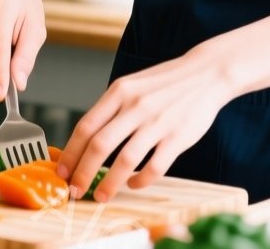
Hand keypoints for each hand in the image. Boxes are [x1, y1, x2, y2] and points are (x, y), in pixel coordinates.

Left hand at [57, 47, 233, 201]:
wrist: (207, 73)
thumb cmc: (165, 82)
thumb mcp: (132, 85)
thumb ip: (111, 108)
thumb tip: (86, 140)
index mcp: (120, 92)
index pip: (86, 126)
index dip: (71, 153)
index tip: (63, 171)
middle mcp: (136, 106)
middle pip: (100, 145)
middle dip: (83, 173)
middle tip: (75, 190)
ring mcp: (158, 122)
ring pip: (126, 160)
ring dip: (109, 183)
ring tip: (102, 196)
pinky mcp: (178, 137)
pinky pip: (155, 167)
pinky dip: (141, 181)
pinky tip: (134, 184)